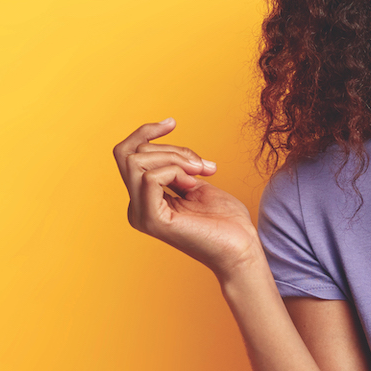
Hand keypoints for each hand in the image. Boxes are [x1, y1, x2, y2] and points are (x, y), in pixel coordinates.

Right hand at [112, 119, 261, 276]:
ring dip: (176, 158)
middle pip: (131, 154)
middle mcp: (136, 207)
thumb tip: (163, 148)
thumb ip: (176, 168)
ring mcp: (141, 214)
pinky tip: (193, 184)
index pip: (127, 155)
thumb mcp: (197, 184)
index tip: (172, 122)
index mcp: (144, 199)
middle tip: (202, 165)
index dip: (145, 133)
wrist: (242, 248)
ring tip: (202, 172)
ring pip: (137, 162)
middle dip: (171, 149)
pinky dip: (174, 171)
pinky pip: (150, 178)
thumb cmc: (226, 220)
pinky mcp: (153, 220)